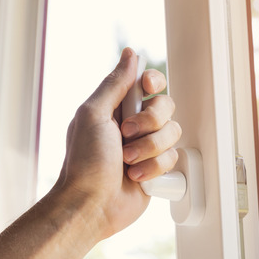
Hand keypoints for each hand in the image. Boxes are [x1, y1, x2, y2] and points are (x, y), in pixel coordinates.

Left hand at [55, 48, 180, 239]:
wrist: (92, 205)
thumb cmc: (85, 162)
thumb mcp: (93, 114)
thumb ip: (115, 84)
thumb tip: (130, 54)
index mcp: (117, 107)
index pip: (148, 82)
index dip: (153, 83)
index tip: (147, 89)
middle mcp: (134, 125)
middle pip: (166, 107)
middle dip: (149, 123)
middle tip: (126, 135)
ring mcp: (147, 147)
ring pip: (173, 133)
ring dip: (150, 149)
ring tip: (127, 162)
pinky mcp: (157, 169)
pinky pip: (174, 159)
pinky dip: (154, 168)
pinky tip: (136, 177)